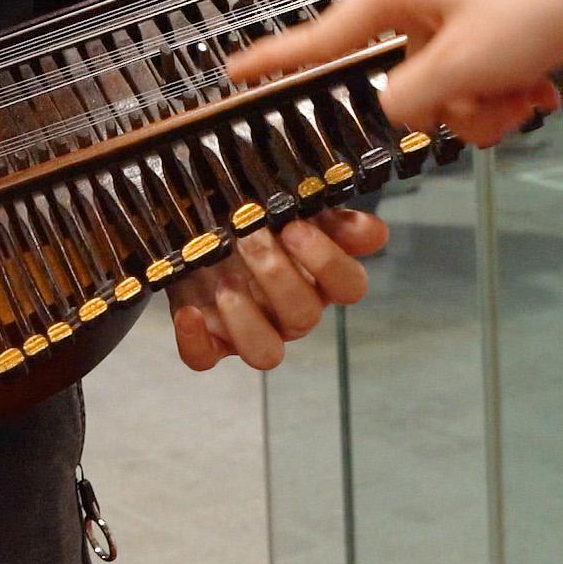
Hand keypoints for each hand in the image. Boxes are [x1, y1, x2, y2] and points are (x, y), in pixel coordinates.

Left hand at [167, 208, 388, 371]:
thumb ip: (327, 213)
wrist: (197, 226)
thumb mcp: (287, 203)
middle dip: (276, 275)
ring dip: (245, 320)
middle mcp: (290, 311)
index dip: (328, 262)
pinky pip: (205, 359)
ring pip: (266, 354)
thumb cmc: (250, 216)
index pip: (349, 286)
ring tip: (225, 283)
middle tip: (250, 236)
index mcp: (317, 277)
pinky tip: (189, 313)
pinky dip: (195, 341)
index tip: (296, 227)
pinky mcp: (210, 340)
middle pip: (304, 316)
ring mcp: (251, 329)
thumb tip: (373, 232)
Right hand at [229, 0, 562, 146]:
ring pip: (447, 81)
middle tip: (494, 103)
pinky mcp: (499, 12)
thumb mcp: (463, 68)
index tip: (232, 74)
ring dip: (486, 103)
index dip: (276, 59)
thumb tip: (396, 108)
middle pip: (402, 76)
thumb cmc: (541, 10)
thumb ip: (409, 100)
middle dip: (450, 106)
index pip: (323, 34)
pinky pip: (480, 69)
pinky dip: (507, 88)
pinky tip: (542, 87)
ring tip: (528, 95)